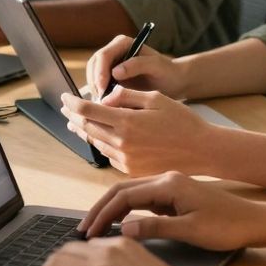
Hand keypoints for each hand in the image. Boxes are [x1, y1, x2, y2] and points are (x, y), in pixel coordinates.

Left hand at [61, 88, 214, 175]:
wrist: (202, 151)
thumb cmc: (182, 121)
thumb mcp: (155, 98)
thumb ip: (126, 96)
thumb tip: (104, 98)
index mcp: (127, 121)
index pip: (88, 110)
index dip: (72, 103)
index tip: (64, 97)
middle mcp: (122, 142)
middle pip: (87, 127)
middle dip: (73, 116)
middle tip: (65, 108)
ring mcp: (125, 159)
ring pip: (95, 142)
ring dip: (83, 130)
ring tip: (75, 122)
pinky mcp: (130, 170)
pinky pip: (108, 155)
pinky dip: (100, 143)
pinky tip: (98, 137)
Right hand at [79, 171, 265, 249]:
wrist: (254, 221)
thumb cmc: (227, 226)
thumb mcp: (190, 230)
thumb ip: (155, 228)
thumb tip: (123, 231)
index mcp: (168, 184)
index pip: (124, 196)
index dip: (103, 214)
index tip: (88, 232)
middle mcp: (166, 180)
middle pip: (123, 190)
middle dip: (101, 209)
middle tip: (84, 230)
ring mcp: (171, 186)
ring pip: (132, 194)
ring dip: (113, 209)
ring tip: (96, 228)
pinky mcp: (175, 196)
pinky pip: (144, 200)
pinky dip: (128, 211)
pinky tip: (121, 224)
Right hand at [85, 34, 189, 99]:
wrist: (172, 81)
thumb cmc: (167, 71)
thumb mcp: (156, 66)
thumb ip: (138, 65)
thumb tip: (115, 71)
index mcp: (123, 43)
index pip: (103, 55)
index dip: (100, 72)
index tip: (102, 89)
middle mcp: (114, 51)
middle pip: (93, 65)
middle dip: (95, 82)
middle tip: (101, 100)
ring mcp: (110, 64)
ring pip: (93, 75)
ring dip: (95, 89)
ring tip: (104, 104)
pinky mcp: (110, 77)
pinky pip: (98, 85)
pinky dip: (99, 94)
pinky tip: (106, 105)